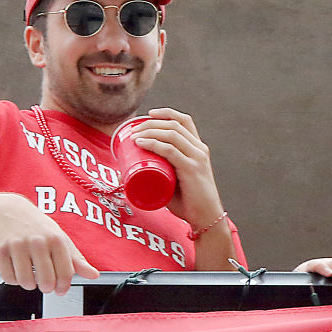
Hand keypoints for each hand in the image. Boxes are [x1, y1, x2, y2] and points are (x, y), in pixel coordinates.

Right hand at [0, 195, 97, 294]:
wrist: (6, 210)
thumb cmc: (36, 227)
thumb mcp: (58, 238)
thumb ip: (76, 259)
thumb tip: (94, 275)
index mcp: (56, 239)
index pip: (66, 273)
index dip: (63, 287)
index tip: (59, 290)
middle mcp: (37, 241)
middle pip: (46, 282)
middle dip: (46, 287)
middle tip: (43, 282)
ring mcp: (17, 245)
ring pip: (26, 282)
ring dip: (28, 284)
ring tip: (28, 272)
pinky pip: (9, 278)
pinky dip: (13, 279)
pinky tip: (15, 268)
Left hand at [128, 107, 224, 233]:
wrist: (206, 218)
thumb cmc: (188, 203)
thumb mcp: (174, 181)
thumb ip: (158, 174)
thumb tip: (124, 174)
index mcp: (198, 148)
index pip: (185, 121)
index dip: (167, 113)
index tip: (149, 113)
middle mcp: (199, 149)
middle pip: (174, 125)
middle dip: (151, 123)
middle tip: (134, 129)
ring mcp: (197, 158)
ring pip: (171, 134)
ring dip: (150, 131)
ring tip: (134, 136)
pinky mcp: (192, 169)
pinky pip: (170, 150)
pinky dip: (154, 144)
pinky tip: (141, 142)